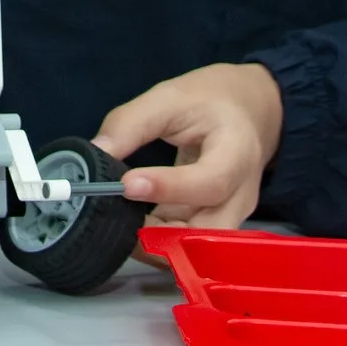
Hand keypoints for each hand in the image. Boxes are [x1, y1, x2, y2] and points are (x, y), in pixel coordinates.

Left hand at [90, 64, 283, 231]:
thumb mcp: (170, 98)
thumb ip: (131, 123)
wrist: (250, 110)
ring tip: (119, 225)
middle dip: (163, 238)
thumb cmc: (211, 101)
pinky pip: (188, 243)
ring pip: (198, 248)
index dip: (169, 189)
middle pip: (210, 232)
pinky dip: (159, 241)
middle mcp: (241, 194)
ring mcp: (231, 214)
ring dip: (158, 245)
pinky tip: (130, 226)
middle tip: (118, 223)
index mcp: (237, 153)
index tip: (126, 184)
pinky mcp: (214, 223)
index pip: (210, 182)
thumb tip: (96, 152)